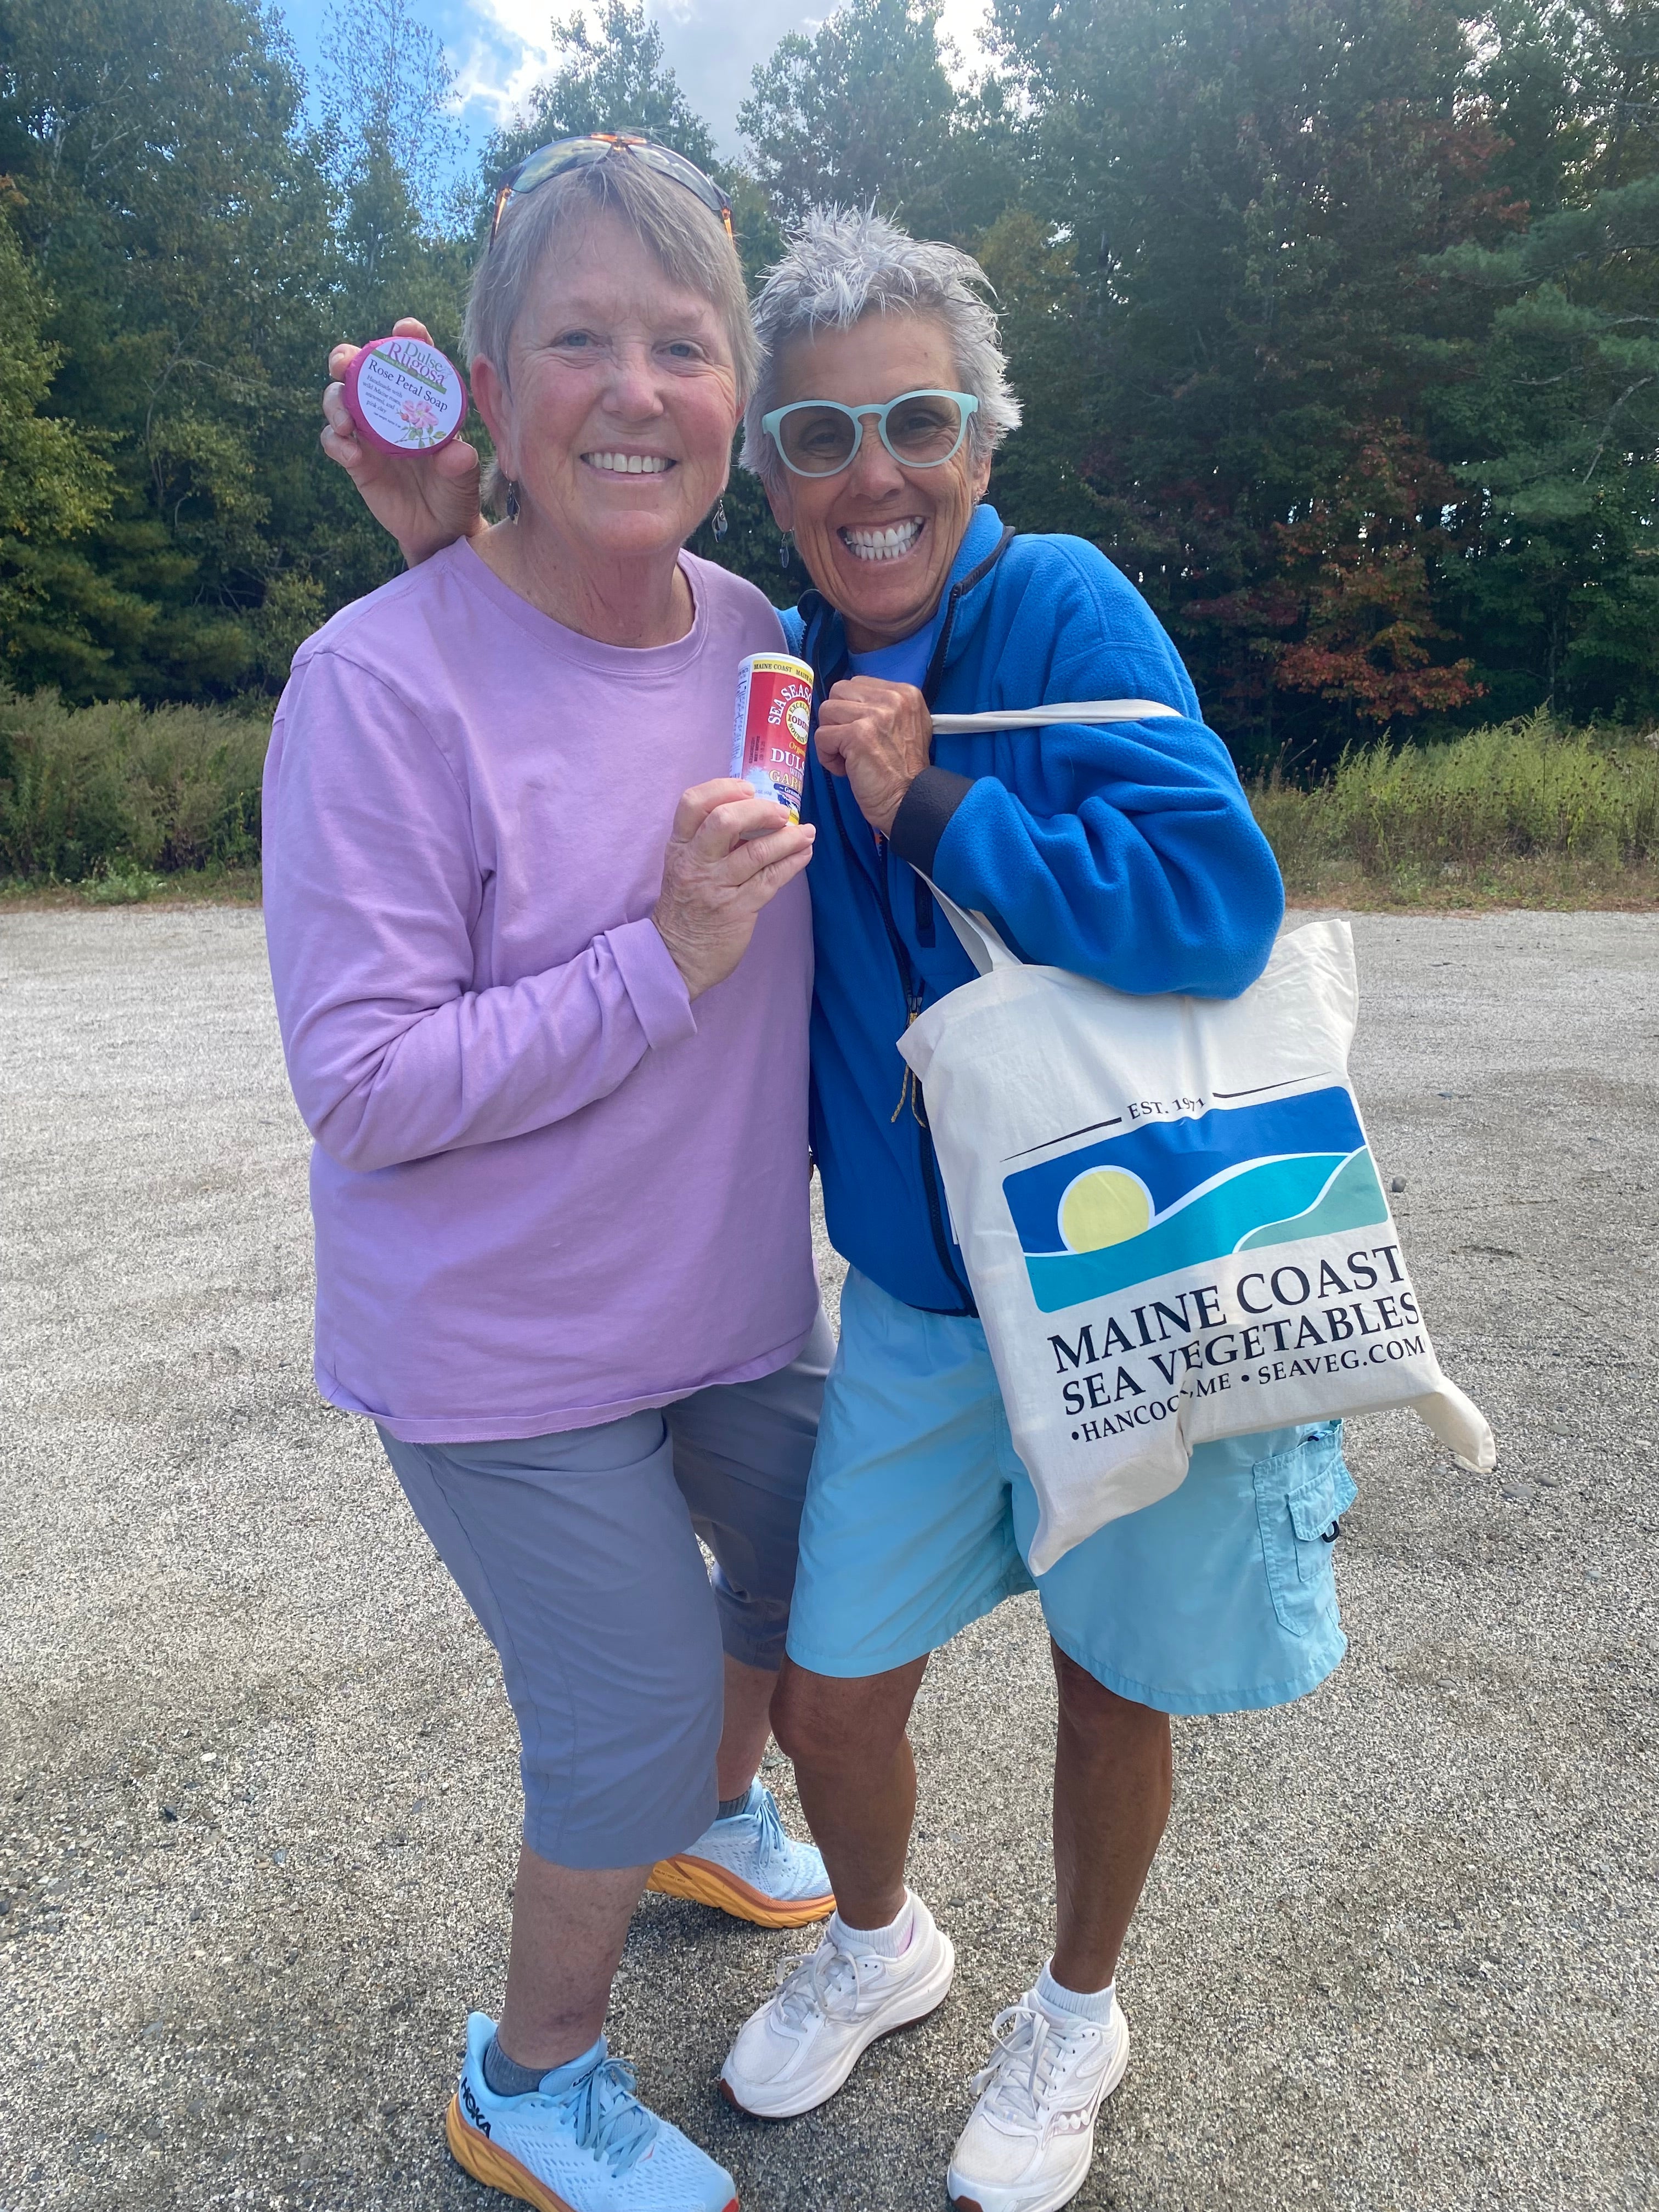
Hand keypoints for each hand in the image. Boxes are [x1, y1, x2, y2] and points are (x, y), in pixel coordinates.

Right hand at [322, 318, 484, 567]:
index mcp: (422, 401)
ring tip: (344, 422)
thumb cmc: (456, 494)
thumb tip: (455, 454)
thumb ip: (461, 465)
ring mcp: (368, 432)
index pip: (412, 360)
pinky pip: (333, 441)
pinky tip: (349, 452)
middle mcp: (391, 409)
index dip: (407, 338)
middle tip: (344, 364)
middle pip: (360, 369)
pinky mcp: (355, 459)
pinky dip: (335, 442)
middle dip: (346, 357)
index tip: (404, 328)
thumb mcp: (465, 479)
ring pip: (338, 399)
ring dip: (334, 401)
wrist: (440, 530)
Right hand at [652, 780, 815, 998]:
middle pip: (724, 820)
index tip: (748, 789)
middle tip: (781, 812)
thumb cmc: (686, 906)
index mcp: (679, 847)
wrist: (676, 956)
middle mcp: (696, 862)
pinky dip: (793, 862)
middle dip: (760, 809)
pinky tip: (805, 854)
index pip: (692, 803)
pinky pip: (771, 879)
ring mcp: (717, 886)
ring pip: (756, 852)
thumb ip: (708, 841)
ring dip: (788, 838)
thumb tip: (752, 813)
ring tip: (806, 832)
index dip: (723, 788)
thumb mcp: (684, 866)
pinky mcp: (738, 909)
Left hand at [814, 678, 932, 836]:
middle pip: (838, 692)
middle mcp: (892, 698)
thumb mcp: (907, 726)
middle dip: (837, 719)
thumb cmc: (903, 771)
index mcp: (904, 692)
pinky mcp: (857, 734)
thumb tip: (850, 702)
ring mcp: (875, 715)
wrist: (909, 800)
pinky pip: (822, 736)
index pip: (856, 683)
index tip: (860, 733)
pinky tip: (844, 769)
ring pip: (826, 711)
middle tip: (850, 743)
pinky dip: (827, 756)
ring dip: (831, 738)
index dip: (850, 709)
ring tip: (848, 757)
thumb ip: (884, 708)